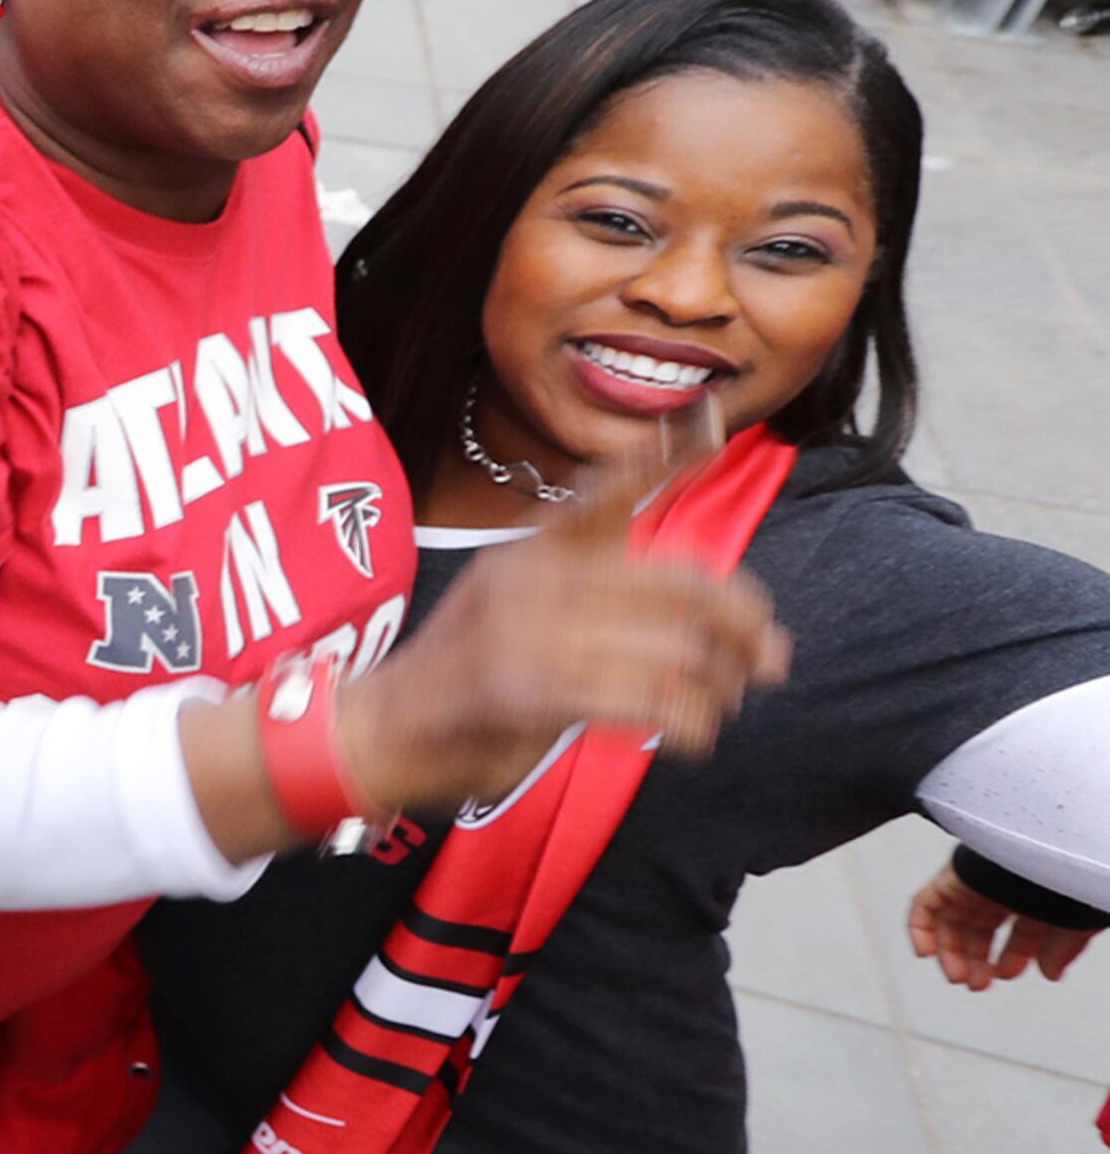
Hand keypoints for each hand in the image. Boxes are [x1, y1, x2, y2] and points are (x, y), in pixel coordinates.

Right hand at [331, 408, 789, 817]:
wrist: (383, 732)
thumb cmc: (471, 680)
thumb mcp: (521, 610)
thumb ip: (599, 599)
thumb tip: (717, 625)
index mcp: (536, 548)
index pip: (608, 490)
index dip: (662, 456)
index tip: (709, 418)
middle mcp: (536, 575)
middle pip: (680, 585)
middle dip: (742, 626)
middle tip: (770, 660)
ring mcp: (530, 630)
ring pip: (675, 647)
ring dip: (720, 687)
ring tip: (723, 706)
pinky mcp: (530, 688)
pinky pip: (647, 699)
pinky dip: (689, 723)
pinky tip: (693, 736)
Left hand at [907, 861, 1094, 990]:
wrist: (1056, 851)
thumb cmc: (1073, 879)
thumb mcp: (1072, 920)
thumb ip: (1061, 947)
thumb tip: (1051, 975)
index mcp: (1036, 892)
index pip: (1021, 927)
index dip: (1013, 956)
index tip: (1007, 975)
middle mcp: (1004, 885)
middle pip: (982, 926)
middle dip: (979, 959)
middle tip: (978, 984)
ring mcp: (977, 879)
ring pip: (953, 919)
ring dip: (951, 952)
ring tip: (958, 978)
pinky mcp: (952, 875)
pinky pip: (926, 903)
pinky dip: (921, 928)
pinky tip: (926, 954)